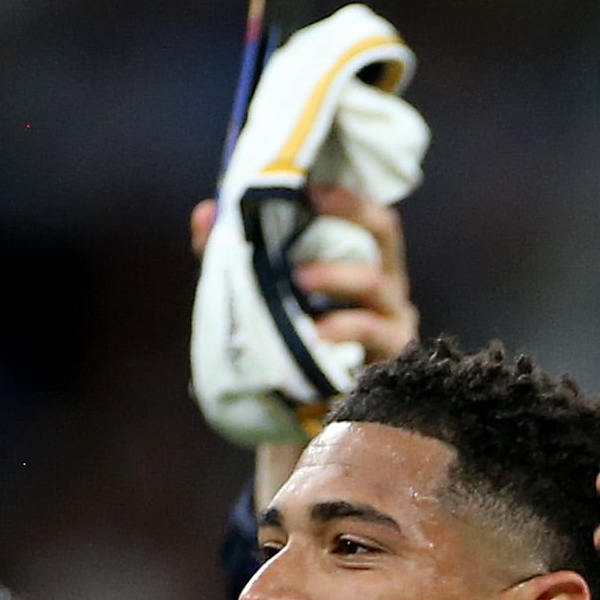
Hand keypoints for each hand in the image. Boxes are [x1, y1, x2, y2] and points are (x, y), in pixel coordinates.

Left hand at [189, 183, 418, 364]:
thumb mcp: (259, 295)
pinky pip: (372, 333)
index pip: (365, 213)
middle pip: (383, 231)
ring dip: (334, 275)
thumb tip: (206, 214)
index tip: (309, 188)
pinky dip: (341, 328)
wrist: (300, 411)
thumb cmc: (287, 343)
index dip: (345, 195)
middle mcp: (384, 284)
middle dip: (349, 215)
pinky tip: (315, 335)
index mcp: (359, 261)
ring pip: (373, 280)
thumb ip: (233, 256)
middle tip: (305, 205)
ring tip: (296, 280)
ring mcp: (392, 319)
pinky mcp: (391, 357)